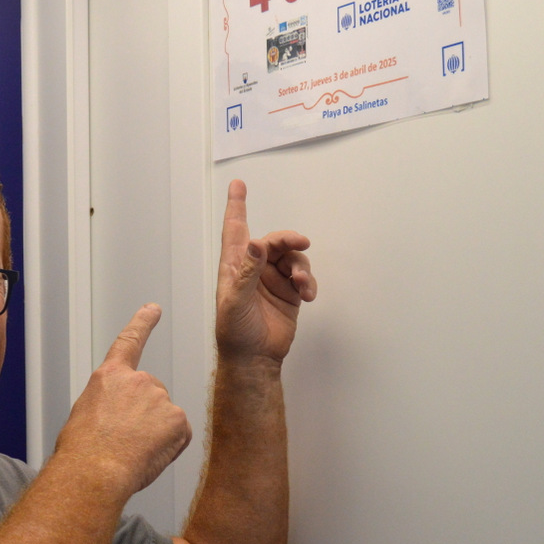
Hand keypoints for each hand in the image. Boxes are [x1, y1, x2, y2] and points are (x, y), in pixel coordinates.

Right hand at [55, 304, 192, 497]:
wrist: (94, 470)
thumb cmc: (83, 450)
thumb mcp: (85, 415)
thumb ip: (108, 405)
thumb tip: (119, 418)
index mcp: (110, 377)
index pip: (129, 342)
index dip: (142, 324)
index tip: (153, 309)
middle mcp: (138, 381)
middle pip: (151, 396)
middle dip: (144, 417)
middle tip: (124, 440)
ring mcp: (160, 398)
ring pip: (164, 418)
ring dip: (153, 434)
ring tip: (130, 450)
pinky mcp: (178, 419)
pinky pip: (178, 436)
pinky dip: (168, 448)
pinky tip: (146, 455)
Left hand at [215, 180, 316, 362]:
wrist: (254, 358)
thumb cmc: (235, 332)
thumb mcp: (235, 300)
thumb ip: (248, 271)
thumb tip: (256, 243)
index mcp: (235, 266)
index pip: (235, 229)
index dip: (237, 206)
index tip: (238, 184)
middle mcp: (254, 269)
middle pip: (274, 241)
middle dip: (288, 239)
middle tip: (301, 243)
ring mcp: (273, 280)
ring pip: (293, 258)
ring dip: (301, 266)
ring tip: (302, 284)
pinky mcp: (289, 293)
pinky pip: (304, 277)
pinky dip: (308, 282)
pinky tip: (307, 294)